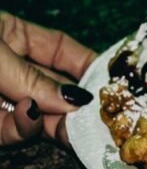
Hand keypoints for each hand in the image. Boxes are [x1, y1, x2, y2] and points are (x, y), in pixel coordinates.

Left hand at [0, 12, 94, 145]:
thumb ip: (29, 76)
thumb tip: (73, 100)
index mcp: (10, 36)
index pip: (60, 50)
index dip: (88, 64)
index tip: (114, 82)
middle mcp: (8, 69)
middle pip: (54, 89)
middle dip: (77, 105)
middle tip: (102, 120)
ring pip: (37, 115)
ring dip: (57, 124)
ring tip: (74, 130)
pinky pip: (10, 132)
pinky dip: (23, 130)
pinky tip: (30, 118)